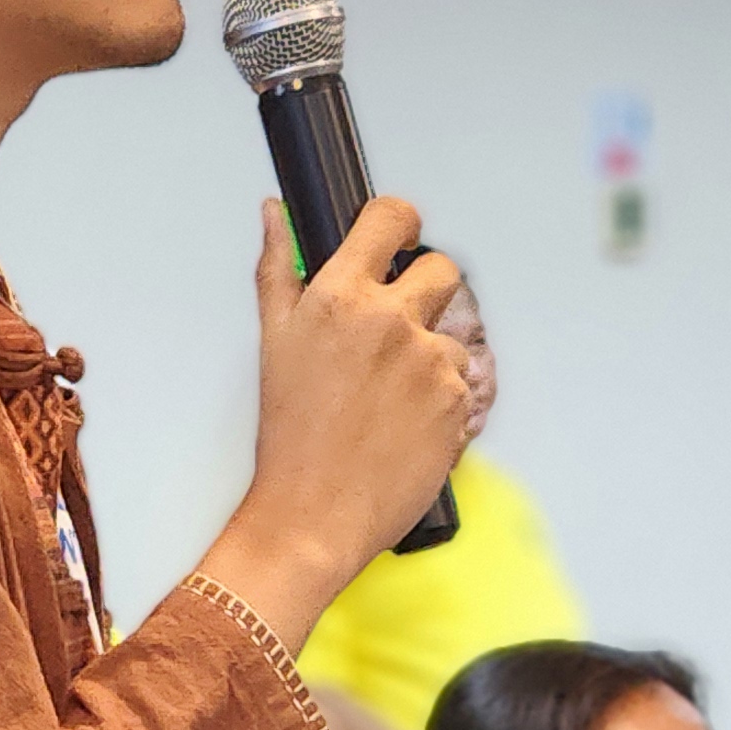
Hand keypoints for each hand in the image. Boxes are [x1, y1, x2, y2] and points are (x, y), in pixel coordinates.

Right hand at [204, 199, 471, 644]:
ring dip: (426, 357)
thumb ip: (278, 266)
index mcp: (341, 297)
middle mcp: (392, 321)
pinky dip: (437, 399)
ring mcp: (430, 363)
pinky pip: (458, 384)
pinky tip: (401, 423)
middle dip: (424, 288)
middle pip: (442, 269)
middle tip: (393, 325)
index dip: (399, 222)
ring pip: (447, 336)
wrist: (314, 515)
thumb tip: (276, 213)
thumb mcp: (273, 341)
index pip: (392, 219)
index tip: (396, 238)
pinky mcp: (457, 403)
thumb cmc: (289, 435)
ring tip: (384, 398)